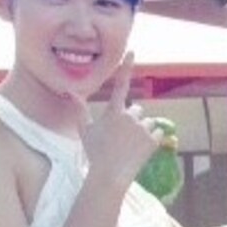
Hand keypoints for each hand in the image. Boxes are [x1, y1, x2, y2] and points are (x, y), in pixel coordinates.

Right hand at [82, 55, 165, 189]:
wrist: (110, 175)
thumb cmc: (95, 153)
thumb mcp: (85, 131)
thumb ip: (80, 110)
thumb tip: (70, 92)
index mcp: (114, 112)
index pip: (121, 84)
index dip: (126, 67)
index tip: (132, 52)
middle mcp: (130, 116)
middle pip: (137, 110)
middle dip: (133, 119)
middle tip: (123, 137)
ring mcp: (142, 128)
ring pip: (148, 122)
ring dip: (143, 130)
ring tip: (132, 146)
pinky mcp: (153, 140)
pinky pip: (157, 133)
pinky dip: (152, 139)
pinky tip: (141, 150)